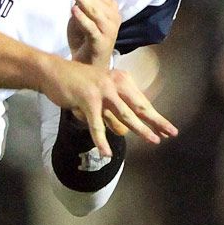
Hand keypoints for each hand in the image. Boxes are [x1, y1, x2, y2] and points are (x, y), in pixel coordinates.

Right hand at [39, 57, 177, 157]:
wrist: (53, 71)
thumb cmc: (77, 82)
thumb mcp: (101, 88)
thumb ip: (114, 103)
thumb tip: (127, 124)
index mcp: (120, 80)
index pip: (141, 101)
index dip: (155, 116)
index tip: (168, 128)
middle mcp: (114, 84)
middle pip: (139, 107)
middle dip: (156, 122)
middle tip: (170, 133)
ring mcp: (102, 91)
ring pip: (125, 115)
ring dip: (140, 130)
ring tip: (152, 141)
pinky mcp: (88, 99)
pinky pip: (97, 125)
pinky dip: (102, 140)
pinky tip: (106, 152)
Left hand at [54, 0, 119, 67]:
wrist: (88, 64)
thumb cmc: (84, 38)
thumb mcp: (79, 16)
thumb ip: (78, 2)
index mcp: (109, 7)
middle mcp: (112, 16)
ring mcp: (109, 30)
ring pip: (94, 11)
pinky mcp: (102, 42)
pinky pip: (92, 28)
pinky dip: (83, 19)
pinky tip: (73, 10)